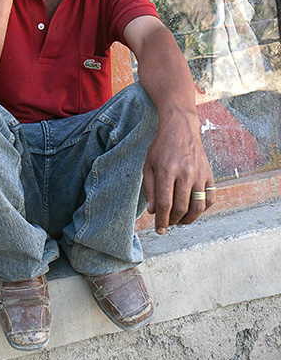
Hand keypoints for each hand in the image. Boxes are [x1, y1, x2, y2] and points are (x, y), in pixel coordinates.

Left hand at [143, 112, 214, 234]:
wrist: (181, 129)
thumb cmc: (161, 147)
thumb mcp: (148, 165)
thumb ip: (150, 189)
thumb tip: (153, 211)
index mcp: (167, 171)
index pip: (165, 203)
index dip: (162, 220)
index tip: (159, 230)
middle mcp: (185, 174)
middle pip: (181, 207)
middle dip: (173, 221)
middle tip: (167, 224)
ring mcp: (200, 174)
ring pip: (198, 206)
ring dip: (188, 219)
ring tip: (179, 221)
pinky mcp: (210, 175)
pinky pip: (210, 198)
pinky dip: (203, 209)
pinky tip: (193, 210)